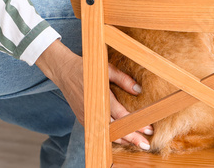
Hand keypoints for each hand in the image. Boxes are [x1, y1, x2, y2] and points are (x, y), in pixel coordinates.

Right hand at [35, 40, 152, 149]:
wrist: (64, 71)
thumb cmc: (87, 68)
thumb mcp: (107, 68)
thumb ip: (123, 79)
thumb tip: (139, 90)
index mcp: (100, 96)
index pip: (120, 115)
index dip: (135, 124)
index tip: (149, 130)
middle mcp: (92, 109)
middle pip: (114, 129)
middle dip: (131, 138)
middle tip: (146, 144)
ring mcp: (86, 117)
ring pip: (106, 133)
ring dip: (121, 140)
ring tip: (136, 144)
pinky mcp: (83, 119)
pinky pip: (98, 131)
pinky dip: (110, 136)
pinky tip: (121, 139)